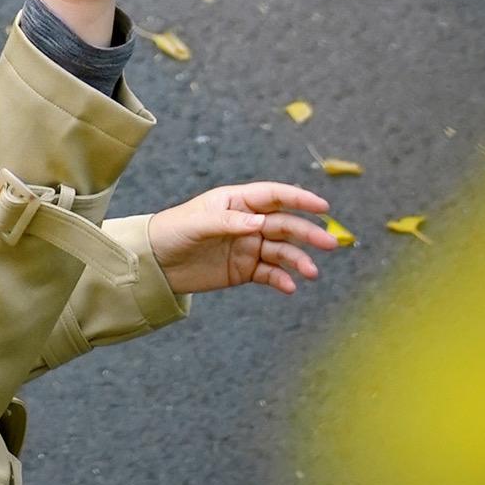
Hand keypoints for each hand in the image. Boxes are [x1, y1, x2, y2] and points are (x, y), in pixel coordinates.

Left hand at [149, 182, 338, 297]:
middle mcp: (248, 222)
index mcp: (238, 202)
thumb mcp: (198, 223)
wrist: (154, 264)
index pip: (275, 196)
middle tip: (330, 243)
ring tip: (311, 273)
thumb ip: (229, 222)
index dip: (299, 199)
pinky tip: (290, 287)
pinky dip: (281, 280)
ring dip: (299, 260)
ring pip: (282, 252)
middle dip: (308, 233)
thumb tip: (259, 223)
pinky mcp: (244, 270)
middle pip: (285, 225)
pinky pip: (269, 274)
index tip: (322, 207)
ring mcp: (248, 247)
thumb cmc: (172, 232)